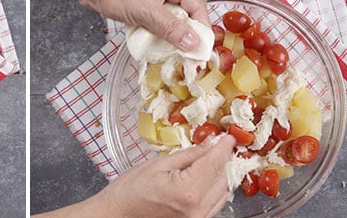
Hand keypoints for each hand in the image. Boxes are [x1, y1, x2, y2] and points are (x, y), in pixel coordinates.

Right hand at [35, 134, 235, 217]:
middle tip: (219, 144)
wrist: (118, 215)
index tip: (229, 137)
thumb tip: (210, 144)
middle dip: (223, 160)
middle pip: (223, 179)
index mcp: (188, 191)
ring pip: (222, 193)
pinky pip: (215, 204)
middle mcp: (198, 209)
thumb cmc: (130, 190)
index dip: (223, 147)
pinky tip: (206, 177)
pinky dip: (214, 189)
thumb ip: (189, 155)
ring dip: (220, 175)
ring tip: (212, 159)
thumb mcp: (159, 164)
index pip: (214, 164)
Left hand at [47, 0, 209, 50]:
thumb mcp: (146, 10)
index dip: (202, 29)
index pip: (198, 6)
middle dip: (186, 36)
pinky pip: (157, 24)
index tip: (202, 50)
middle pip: (187, 16)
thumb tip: (193, 43)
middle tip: (188, 57)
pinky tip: (156, 48)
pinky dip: (157, 36)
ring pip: (171, 22)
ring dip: (170, 38)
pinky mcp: (143, 8)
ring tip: (172, 55)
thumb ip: (171, 27)